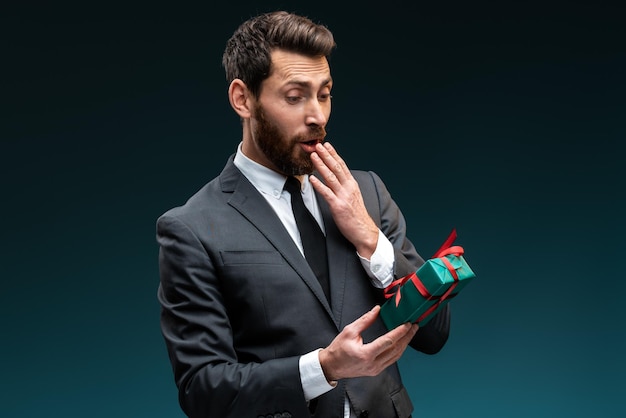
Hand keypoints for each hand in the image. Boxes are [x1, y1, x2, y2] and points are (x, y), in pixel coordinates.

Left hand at [309, 142, 379, 258]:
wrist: (364, 231)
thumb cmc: (357, 215)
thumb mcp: (353, 197)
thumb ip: (345, 186)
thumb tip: (336, 178)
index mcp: (352, 184)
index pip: (342, 165)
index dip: (334, 154)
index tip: (327, 145)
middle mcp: (348, 188)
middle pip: (336, 167)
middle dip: (326, 155)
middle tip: (318, 145)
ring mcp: (343, 196)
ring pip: (331, 177)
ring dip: (321, 165)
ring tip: (314, 156)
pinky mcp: (338, 206)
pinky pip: (327, 193)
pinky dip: (319, 185)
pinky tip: (311, 179)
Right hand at [318, 305, 418, 381]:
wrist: (332, 366)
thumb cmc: (338, 350)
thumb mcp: (349, 331)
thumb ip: (365, 320)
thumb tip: (376, 310)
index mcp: (365, 354)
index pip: (388, 341)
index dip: (399, 332)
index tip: (407, 324)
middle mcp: (373, 364)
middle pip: (396, 349)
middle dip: (407, 337)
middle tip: (414, 326)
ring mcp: (375, 369)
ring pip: (396, 356)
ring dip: (405, 344)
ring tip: (411, 333)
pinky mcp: (376, 371)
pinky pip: (392, 360)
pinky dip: (399, 350)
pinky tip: (402, 343)